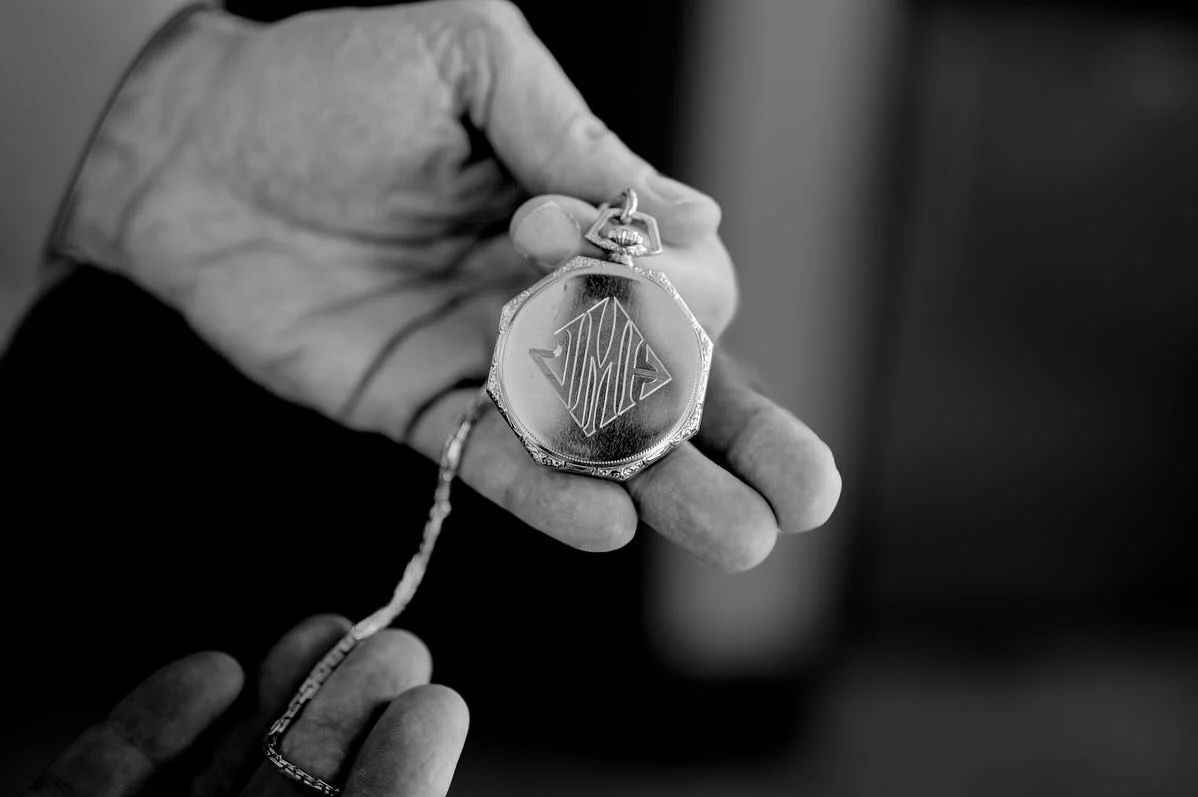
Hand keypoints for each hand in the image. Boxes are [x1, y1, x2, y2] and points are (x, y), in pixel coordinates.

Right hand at [23, 616, 465, 796]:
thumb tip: (436, 713)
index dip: (398, 775)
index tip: (433, 702)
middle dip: (337, 718)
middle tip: (390, 646)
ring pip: (207, 788)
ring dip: (265, 708)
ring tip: (320, 635)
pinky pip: (101, 787)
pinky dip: (150, 730)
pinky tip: (210, 672)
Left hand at [64, 1, 839, 570]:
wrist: (194, 133)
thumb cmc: (334, 73)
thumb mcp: (473, 67)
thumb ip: (582, 147)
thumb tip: (701, 223)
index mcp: (573, 216)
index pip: (673, 283)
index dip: (655, 284)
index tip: (551, 232)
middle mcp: (541, 296)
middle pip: (663, 380)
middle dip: (738, 433)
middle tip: (803, 494)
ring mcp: (480, 358)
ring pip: (592, 440)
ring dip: (665, 488)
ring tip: (736, 535)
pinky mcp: (411, 404)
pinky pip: (488, 460)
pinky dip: (544, 493)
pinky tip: (603, 521)